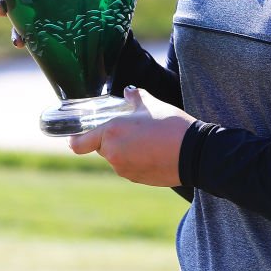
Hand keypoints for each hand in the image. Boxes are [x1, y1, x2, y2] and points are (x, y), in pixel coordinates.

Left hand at [69, 86, 195, 186]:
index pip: (78, 143)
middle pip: (101, 147)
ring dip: (125, 149)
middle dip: (111, 139)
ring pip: (117, 158)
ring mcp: (124, 170)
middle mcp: (113, 154)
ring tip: (147, 139)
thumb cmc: (170, 125)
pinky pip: (130, 167)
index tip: (80, 134)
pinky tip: (154, 151)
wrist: (193, 153)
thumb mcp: (152, 105)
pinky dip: (136, 160)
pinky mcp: (137, 179)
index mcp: (111, 133)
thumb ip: (136, 98)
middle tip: (130, 128)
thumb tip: (130, 91)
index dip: (76, 138)